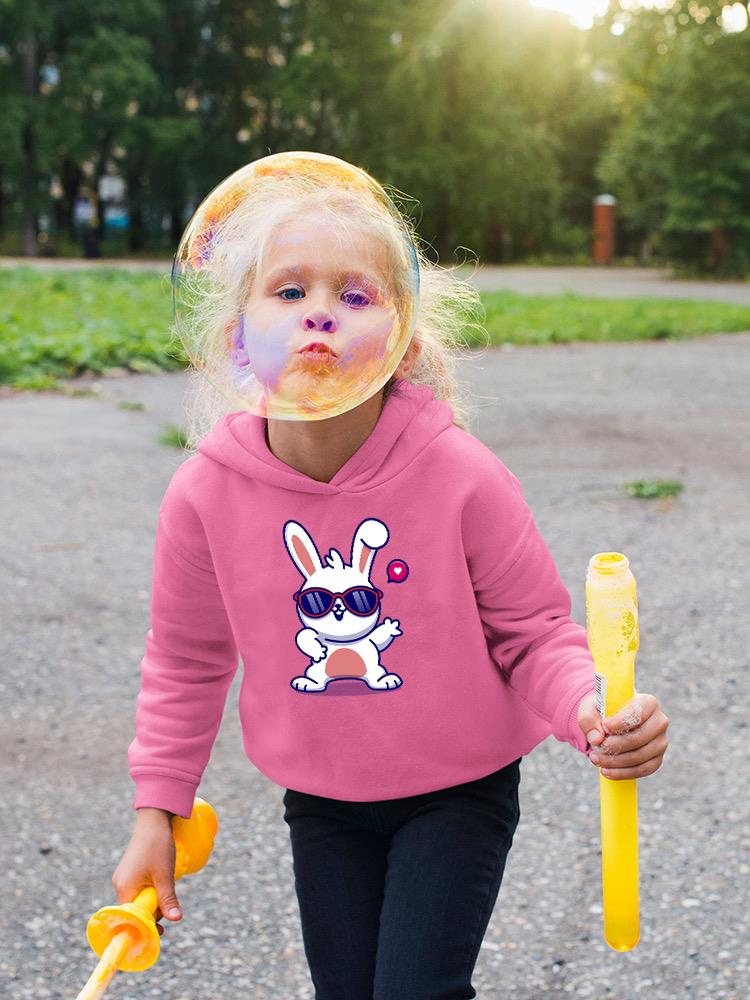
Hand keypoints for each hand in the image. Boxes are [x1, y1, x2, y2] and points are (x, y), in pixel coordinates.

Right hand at [112, 810, 182, 937]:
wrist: (154, 820)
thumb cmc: (158, 846)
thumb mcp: (165, 875)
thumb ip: (168, 899)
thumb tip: (176, 919)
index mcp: (125, 889)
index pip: (133, 918)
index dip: (147, 925)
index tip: (161, 931)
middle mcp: (120, 885)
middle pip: (137, 910)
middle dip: (154, 911)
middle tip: (170, 906)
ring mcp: (124, 878)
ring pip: (140, 899)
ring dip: (154, 898)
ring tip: (166, 884)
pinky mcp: (130, 872)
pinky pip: (140, 889)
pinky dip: (152, 889)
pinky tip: (161, 879)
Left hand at [578, 691, 669, 779]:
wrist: (612, 721)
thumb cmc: (604, 711)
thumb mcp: (591, 707)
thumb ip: (589, 719)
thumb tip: (596, 739)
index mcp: (648, 702)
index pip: (638, 713)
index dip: (620, 722)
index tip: (604, 726)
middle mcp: (659, 721)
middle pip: (638, 738)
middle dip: (614, 746)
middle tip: (596, 749)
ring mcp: (660, 742)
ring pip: (640, 756)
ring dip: (615, 761)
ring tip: (595, 759)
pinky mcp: (657, 758)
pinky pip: (643, 770)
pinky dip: (623, 773)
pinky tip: (607, 772)